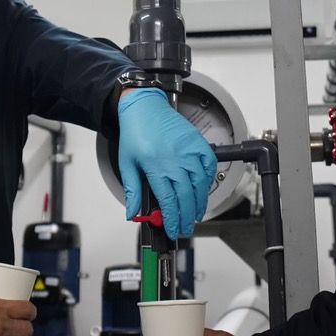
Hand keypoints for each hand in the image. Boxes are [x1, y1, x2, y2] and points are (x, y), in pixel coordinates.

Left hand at [117, 87, 219, 239]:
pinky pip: (209, 165)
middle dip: (187, 217)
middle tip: (186, 227)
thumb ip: (132, 190)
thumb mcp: (127, 163)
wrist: (144, 106)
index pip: (168, 201)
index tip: (174, 230)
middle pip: (186, 196)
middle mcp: (175, 159)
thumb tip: (132, 212)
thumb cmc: (135, 132)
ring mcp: (189, 150)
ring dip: (200, 203)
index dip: (173, 219)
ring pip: (200, 184)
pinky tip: (204, 190)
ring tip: (196, 214)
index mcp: (155, 166)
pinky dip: (209, 179)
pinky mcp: (197, 142)